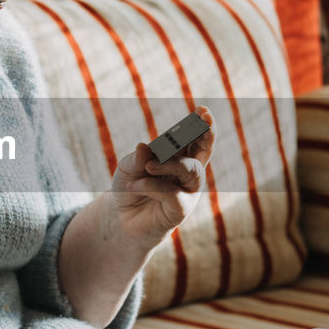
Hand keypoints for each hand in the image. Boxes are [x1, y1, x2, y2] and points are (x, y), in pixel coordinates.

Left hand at [109, 107, 214, 245]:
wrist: (121, 218)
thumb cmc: (130, 186)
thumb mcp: (127, 168)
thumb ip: (137, 158)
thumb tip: (145, 146)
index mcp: (179, 155)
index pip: (194, 137)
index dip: (201, 124)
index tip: (202, 110)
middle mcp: (188, 172)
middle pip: (205, 150)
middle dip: (207, 134)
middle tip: (203, 119)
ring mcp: (187, 191)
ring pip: (191, 170)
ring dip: (170, 164)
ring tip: (148, 165)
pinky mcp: (181, 210)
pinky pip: (173, 194)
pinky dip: (152, 187)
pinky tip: (135, 185)